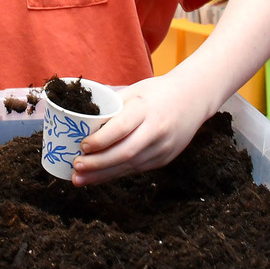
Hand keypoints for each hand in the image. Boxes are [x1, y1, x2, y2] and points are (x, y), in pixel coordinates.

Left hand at [71, 75, 208, 186]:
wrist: (193, 98)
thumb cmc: (157, 92)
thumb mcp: (134, 90)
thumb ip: (111, 103)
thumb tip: (80, 112)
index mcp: (146, 108)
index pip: (121, 127)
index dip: (101, 140)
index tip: (82, 146)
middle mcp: (156, 130)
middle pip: (125, 152)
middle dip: (98, 164)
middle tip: (75, 167)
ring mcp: (163, 147)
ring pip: (130, 166)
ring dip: (103, 175)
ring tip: (79, 178)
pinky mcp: (165, 159)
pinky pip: (137, 169)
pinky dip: (116, 174)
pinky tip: (98, 177)